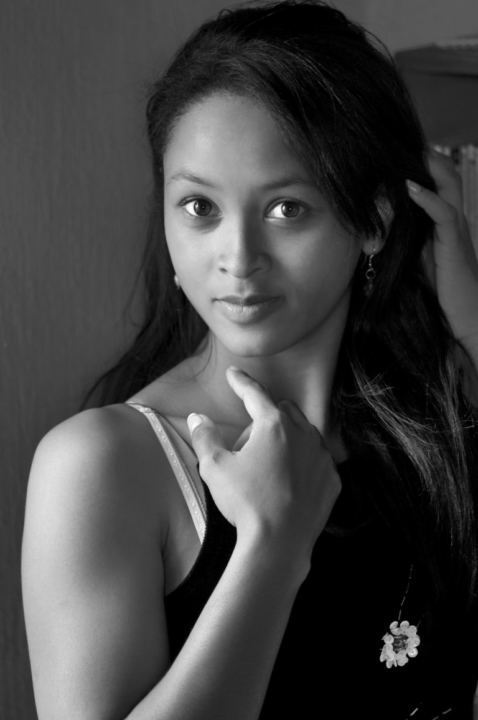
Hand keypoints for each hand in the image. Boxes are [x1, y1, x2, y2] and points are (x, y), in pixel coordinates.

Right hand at [186, 366, 340, 559]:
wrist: (278, 544)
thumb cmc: (246, 503)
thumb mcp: (215, 467)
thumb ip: (205, 437)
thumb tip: (198, 418)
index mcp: (274, 425)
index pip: (255, 394)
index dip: (241, 382)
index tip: (233, 373)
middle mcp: (303, 434)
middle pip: (283, 410)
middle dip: (265, 416)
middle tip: (246, 443)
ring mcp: (321, 457)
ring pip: (304, 433)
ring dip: (287, 438)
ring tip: (267, 463)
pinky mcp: (332, 480)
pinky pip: (317, 460)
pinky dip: (303, 463)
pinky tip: (288, 481)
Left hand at [407, 148, 477, 361]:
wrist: (465, 317)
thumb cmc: (439, 294)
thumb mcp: (414, 260)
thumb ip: (399, 242)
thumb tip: (370, 232)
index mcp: (442, 221)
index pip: (432, 182)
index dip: (414, 166)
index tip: (388, 154)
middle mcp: (452, 218)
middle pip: (442, 173)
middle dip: (421, 156)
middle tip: (393, 144)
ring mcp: (456, 229)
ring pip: (447, 184)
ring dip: (426, 167)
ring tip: (401, 153)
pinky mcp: (455, 244)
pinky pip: (445, 213)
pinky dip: (428, 198)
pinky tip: (410, 187)